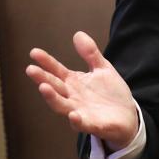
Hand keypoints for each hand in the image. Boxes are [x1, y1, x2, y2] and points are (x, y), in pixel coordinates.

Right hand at [26, 32, 138, 150]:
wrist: (127, 116)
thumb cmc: (111, 94)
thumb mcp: (102, 69)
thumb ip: (90, 54)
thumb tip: (78, 34)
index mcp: (74, 83)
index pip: (57, 71)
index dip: (46, 62)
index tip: (34, 52)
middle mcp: (73, 97)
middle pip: (55, 87)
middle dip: (43, 79)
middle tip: (30, 69)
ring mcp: (80, 112)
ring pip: (62, 106)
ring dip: (52, 98)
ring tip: (43, 87)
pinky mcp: (92, 125)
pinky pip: (82, 124)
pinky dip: (76, 120)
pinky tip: (73, 115)